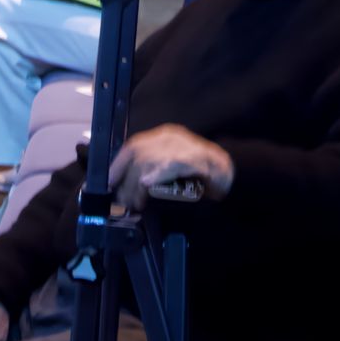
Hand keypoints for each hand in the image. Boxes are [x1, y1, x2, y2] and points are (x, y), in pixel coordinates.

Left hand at [110, 125, 233, 209]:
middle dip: (125, 181)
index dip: (117, 166)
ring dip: (138, 185)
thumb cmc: (199, 174)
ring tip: (136, 203)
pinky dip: (157, 173)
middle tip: (124, 203)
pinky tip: (147, 183)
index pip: (132, 146)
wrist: (231, 173)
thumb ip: (152, 171)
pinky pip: (172, 164)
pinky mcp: (196, 158)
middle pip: (138, 154)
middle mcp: (171, 137)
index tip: (108, 184)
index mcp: (163, 137)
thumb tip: (126, 188)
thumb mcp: (170, 169)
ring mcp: (184, 146)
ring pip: (150, 160)